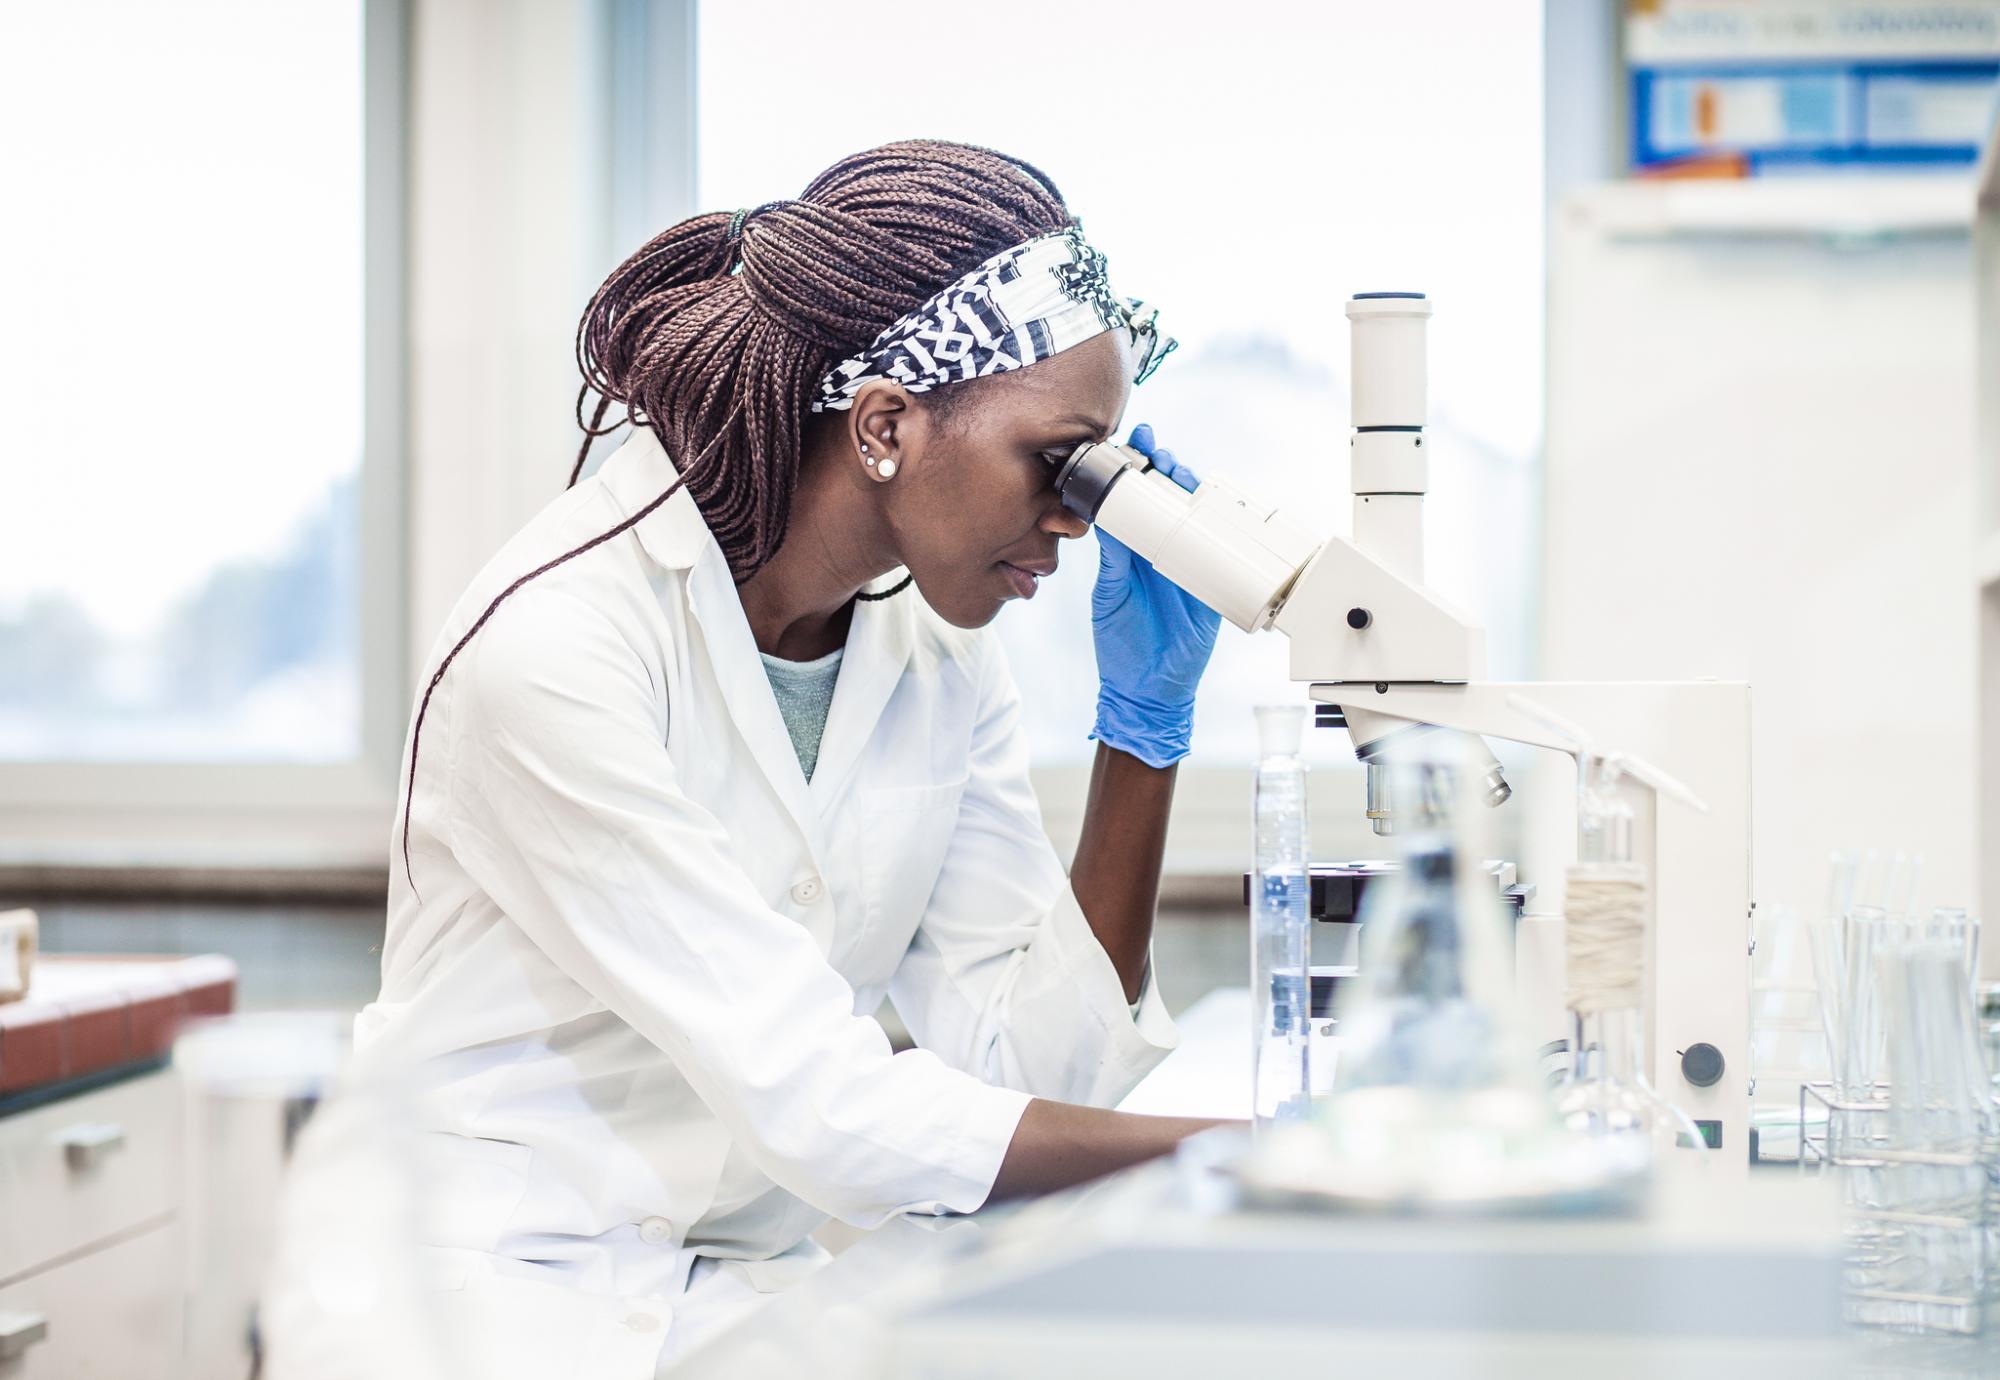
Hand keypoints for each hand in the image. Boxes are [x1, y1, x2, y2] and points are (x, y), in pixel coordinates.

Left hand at [1089, 424, 1221, 768]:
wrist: (1148, 687)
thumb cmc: (1122, 642)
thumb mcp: (1111, 595)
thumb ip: (1114, 559)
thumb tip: (1108, 518)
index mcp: (1134, 550)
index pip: (1136, 501)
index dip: (1136, 472)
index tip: (1133, 445)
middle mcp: (1163, 550)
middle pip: (1170, 499)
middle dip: (1166, 469)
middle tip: (1157, 452)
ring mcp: (1191, 564)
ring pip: (1197, 516)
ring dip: (1192, 490)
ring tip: (1178, 471)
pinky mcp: (1215, 583)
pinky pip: (1224, 550)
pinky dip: (1226, 528)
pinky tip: (1219, 508)